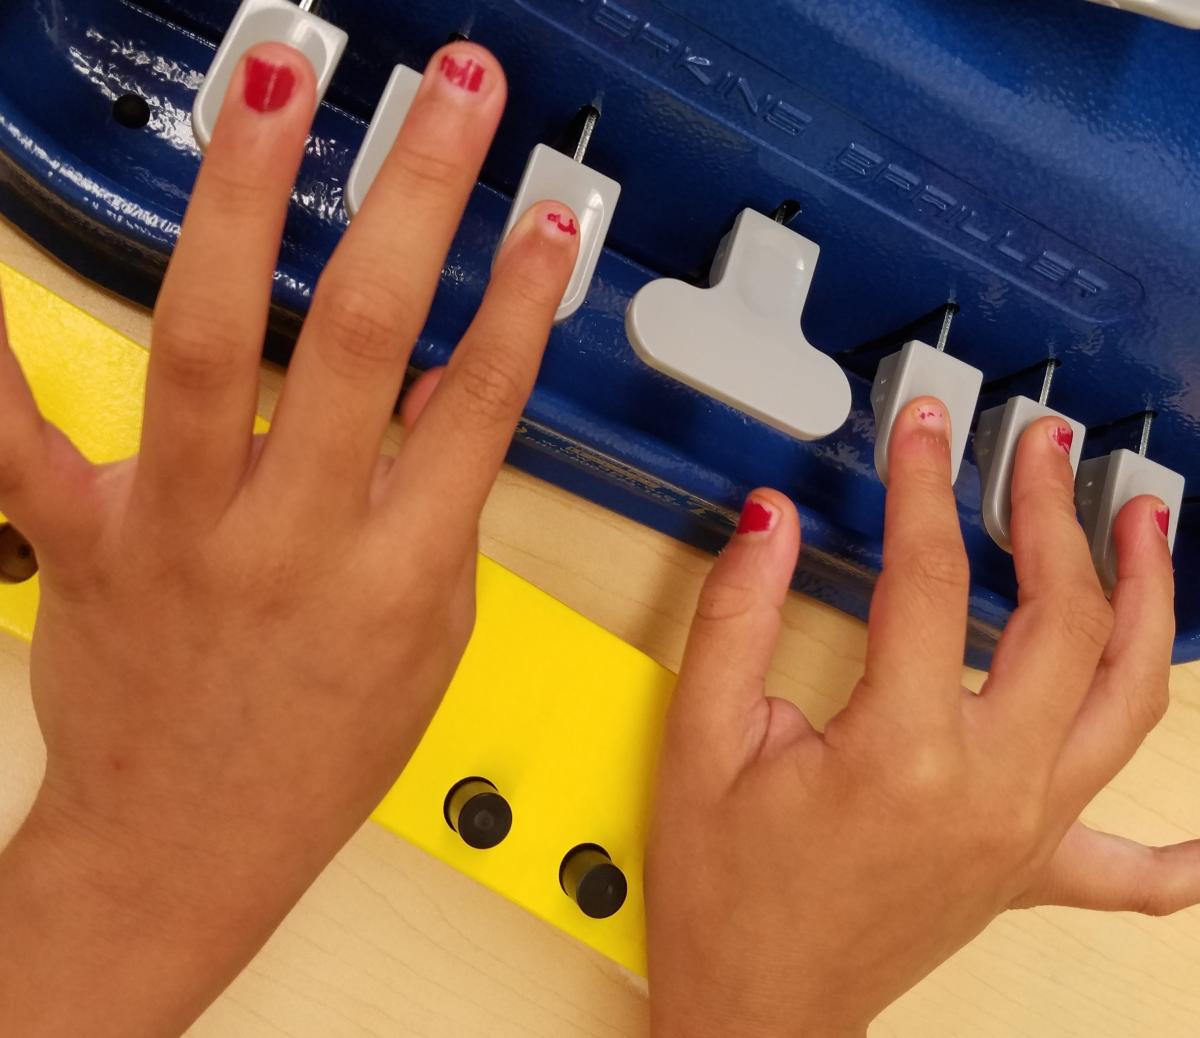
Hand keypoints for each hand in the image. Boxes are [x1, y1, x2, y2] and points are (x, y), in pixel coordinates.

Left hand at [0, 41, 576, 1036]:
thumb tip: (446, 403)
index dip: (519, 298)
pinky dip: (2, 349)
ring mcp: (178, 532)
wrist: (185, 849)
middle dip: (416, 196)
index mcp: (396, 578)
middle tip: (448, 94)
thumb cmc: (320, 756)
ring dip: (249, 197)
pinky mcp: (84, 540)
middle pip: (358, 337)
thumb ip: (440, 520)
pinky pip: (24, 436)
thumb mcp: (430, 645)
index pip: (475, 407)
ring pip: (209, 340)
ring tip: (280, 85)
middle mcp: (289, 541)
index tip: (546, 213)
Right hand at [647, 397, 1197, 1035]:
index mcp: (904, 754)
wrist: (754, 1009)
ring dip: (1147, 602)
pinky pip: (1140, 872)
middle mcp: (991, 791)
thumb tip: (769, 519)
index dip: (924, 485)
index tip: (923, 427)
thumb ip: (735, 617)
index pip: (932, 579)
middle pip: (1061, 619)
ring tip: (1145, 526)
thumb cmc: (726, 891)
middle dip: (1052, 515)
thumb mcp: (702, 741)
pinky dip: (1190, 848)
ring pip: (1128, 702)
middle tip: (1038, 451)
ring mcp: (1026, 833)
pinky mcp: (1028, 870)